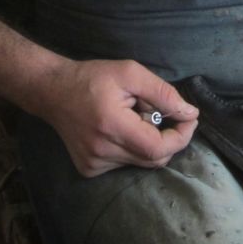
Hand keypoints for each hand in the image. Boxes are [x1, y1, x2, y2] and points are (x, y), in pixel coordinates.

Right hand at [34, 59, 198, 176]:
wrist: (53, 91)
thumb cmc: (92, 78)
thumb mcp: (130, 73)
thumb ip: (163, 93)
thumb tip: (190, 113)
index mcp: (112, 126)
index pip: (159, 148)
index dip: (180, 137)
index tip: (188, 119)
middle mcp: (102, 151)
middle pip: (154, 159)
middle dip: (168, 138)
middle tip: (160, 113)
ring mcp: (94, 164)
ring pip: (141, 163)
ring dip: (148, 142)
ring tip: (132, 118)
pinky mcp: (89, 169)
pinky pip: (125, 165)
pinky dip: (132, 150)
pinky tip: (118, 130)